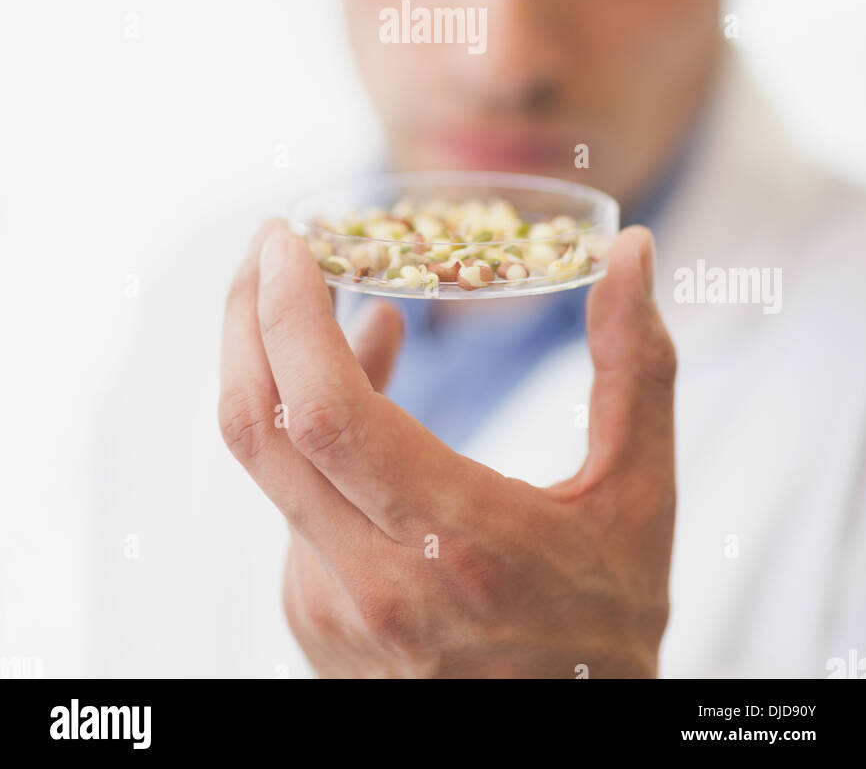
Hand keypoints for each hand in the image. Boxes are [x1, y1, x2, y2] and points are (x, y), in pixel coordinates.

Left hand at [219, 219, 675, 678]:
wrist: (559, 755)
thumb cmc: (607, 632)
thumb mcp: (641, 500)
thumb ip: (637, 369)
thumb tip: (633, 252)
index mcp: (455, 543)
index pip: (324, 412)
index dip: (289, 314)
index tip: (287, 239)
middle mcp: (371, 583)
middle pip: (260, 425)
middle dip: (249, 315)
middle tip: (274, 244)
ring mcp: (328, 609)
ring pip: (273, 459)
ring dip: (292, 365)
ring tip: (351, 303)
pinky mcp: (312, 618)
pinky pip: (289, 498)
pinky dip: (313, 429)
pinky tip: (368, 395)